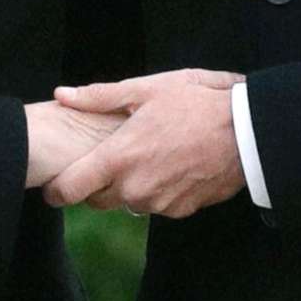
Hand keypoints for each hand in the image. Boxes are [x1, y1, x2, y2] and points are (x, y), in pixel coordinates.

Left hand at [43, 69, 245, 218]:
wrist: (247, 132)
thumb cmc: (195, 104)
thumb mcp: (147, 90)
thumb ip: (99, 96)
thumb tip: (62, 95)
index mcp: (119, 158)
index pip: (69, 190)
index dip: (56, 190)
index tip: (53, 184)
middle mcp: (134, 188)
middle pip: (96, 199)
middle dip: (97, 183)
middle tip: (111, 157)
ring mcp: (158, 203)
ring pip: (127, 202)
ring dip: (129, 185)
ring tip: (148, 154)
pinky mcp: (180, 211)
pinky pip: (155, 204)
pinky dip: (156, 189)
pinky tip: (171, 165)